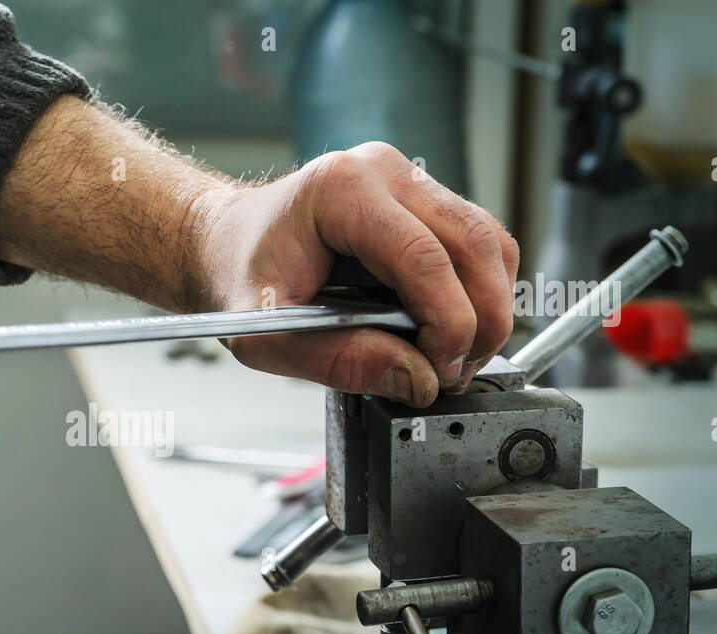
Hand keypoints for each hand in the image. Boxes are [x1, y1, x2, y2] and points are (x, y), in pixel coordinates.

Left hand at [191, 142, 517, 405]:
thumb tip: (418, 379)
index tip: (441, 371)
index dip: (448, 322)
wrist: (227, 245)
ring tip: (455, 359)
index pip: (423, 256)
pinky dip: (478, 293)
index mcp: (340, 191)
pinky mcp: (424, 200)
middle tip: (457, 374)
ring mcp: (408, 180)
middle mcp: (383, 172)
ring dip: (488, 308)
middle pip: (472, 244)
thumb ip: (338, 360)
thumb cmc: (239, 277)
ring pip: (489, 242)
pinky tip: (450, 332)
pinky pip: (478, 245)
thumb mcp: (266, 336)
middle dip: (480, 320)